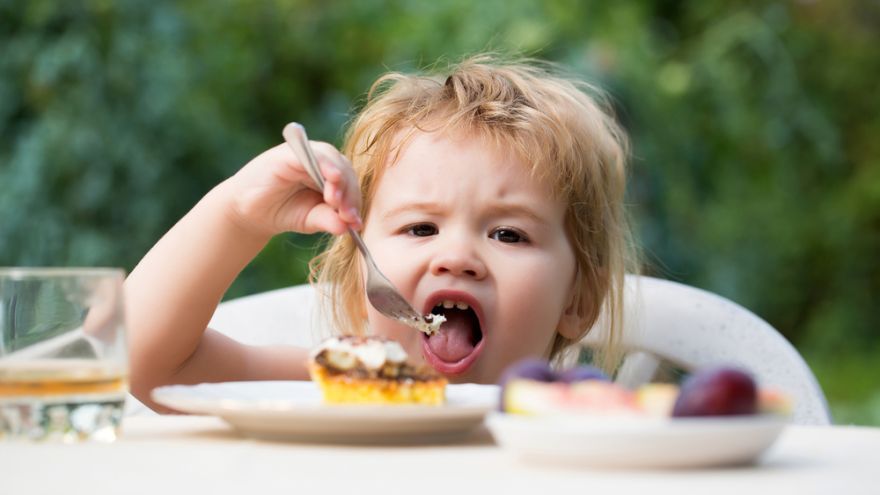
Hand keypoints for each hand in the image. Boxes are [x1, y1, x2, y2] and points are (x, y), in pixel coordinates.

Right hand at [224, 140, 361, 237]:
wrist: (248, 212)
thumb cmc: (283, 211)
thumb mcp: (311, 219)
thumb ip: (329, 219)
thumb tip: (349, 227)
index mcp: (330, 174)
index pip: (350, 183)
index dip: (355, 202)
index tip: (356, 223)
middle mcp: (320, 160)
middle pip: (345, 171)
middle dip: (349, 195)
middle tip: (349, 216)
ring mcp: (305, 154)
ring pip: (332, 160)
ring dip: (339, 181)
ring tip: (337, 203)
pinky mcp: (289, 153)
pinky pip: (312, 154)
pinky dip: (324, 164)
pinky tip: (332, 179)